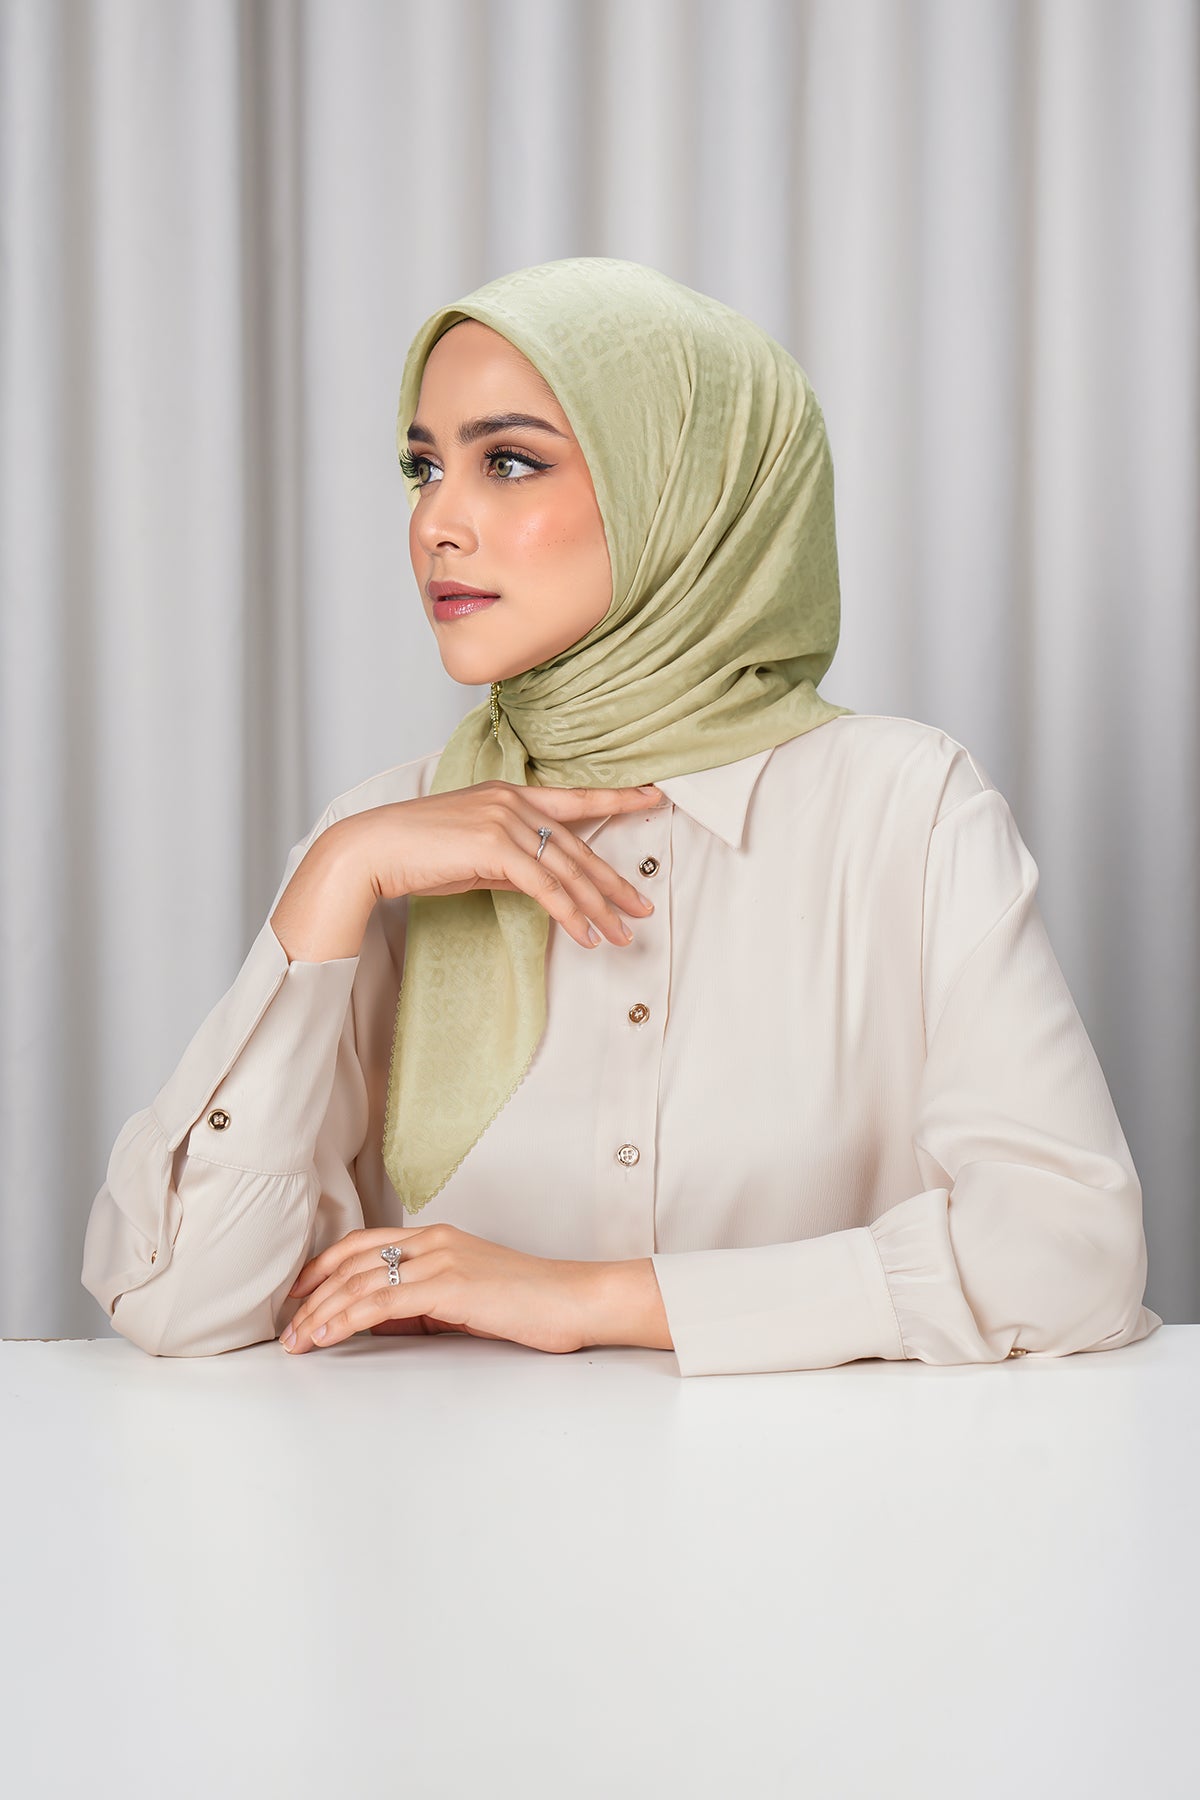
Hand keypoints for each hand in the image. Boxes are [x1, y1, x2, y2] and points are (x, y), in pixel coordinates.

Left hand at [278, 1223, 598, 1355]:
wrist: (575, 1301)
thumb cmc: (529, 1305)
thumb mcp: (464, 1300)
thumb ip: (420, 1305)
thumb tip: (376, 1322)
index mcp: (436, 1238)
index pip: (362, 1244)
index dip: (321, 1267)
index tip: (297, 1295)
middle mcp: (433, 1241)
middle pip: (351, 1262)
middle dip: (312, 1297)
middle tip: (287, 1329)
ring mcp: (440, 1259)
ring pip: (360, 1281)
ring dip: (321, 1313)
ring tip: (297, 1340)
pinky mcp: (449, 1285)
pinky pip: (383, 1302)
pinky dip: (347, 1319)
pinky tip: (326, 1336)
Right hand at [338, 778, 664, 950]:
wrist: (372, 849)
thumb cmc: (414, 852)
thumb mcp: (473, 852)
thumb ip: (511, 860)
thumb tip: (542, 884)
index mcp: (509, 794)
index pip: (574, 798)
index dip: (617, 798)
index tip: (653, 796)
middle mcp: (513, 801)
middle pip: (578, 847)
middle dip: (613, 882)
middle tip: (643, 906)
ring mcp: (506, 821)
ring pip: (568, 871)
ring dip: (598, 908)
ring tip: (623, 933)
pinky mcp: (496, 848)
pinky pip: (546, 887)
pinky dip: (571, 915)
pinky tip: (587, 935)